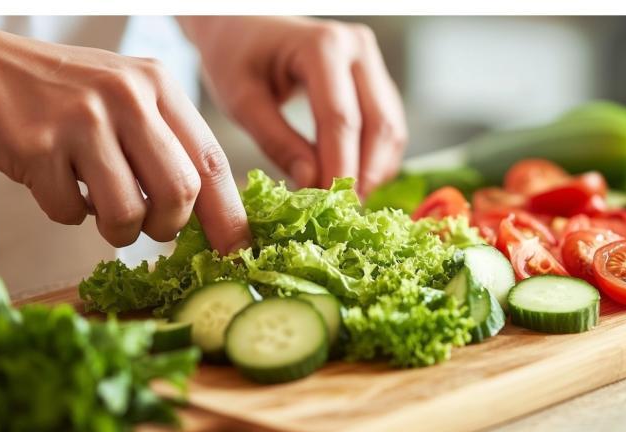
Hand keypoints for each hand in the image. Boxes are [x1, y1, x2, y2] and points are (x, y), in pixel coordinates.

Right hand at [0, 27, 250, 254]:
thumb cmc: (66, 91)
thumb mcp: (128, 95)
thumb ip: (168, 141)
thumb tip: (212, 214)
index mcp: (158, 85)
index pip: (211, 160)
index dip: (229, 214)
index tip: (235, 249)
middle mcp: (126, 97)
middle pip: (179, 192)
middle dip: (169, 226)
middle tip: (153, 227)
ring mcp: (81, 120)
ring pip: (128, 213)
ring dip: (118, 230)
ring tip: (102, 208)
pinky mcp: (38, 146)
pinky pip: (70, 213)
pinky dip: (67, 212)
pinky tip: (58, 181)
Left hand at [180, 16, 406, 195]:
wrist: (242, 25)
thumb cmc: (234, 56)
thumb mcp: (241, 100)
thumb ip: (276, 140)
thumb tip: (311, 182)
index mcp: (322, 46)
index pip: (341, 118)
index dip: (338, 166)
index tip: (327, 205)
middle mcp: (357, 48)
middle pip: (378, 124)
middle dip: (363, 174)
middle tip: (342, 212)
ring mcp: (372, 61)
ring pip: (391, 128)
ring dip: (375, 170)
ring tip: (346, 201)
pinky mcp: (376, 78)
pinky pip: (388, 125)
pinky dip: (376, 158)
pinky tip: (352, 180)